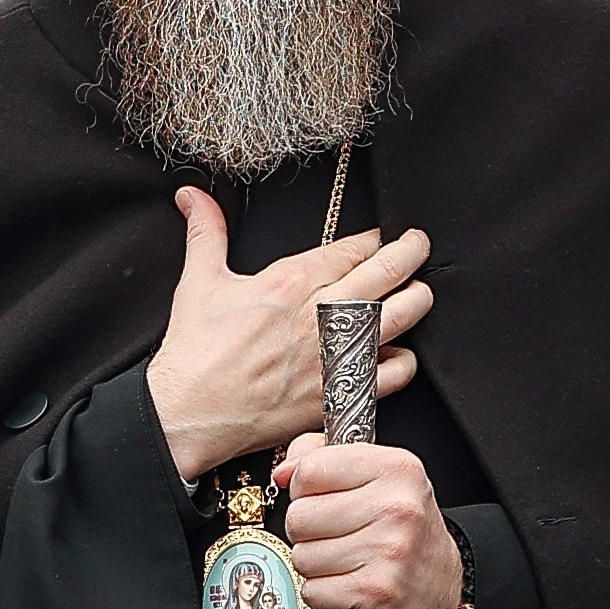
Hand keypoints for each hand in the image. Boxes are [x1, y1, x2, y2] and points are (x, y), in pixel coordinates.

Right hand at [145, 190, 432, 483]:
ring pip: (403, 316)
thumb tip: (192, 195)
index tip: (379, 236)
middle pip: (389, 272)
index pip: (353, 248)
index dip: (373, 238)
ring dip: (417, 297)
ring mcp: (335, 355)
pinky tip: (396, 352)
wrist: (190, 413)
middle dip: (412, 250)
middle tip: (418, 243)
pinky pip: (396, 372)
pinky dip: (403, 359)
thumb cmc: (195, 353)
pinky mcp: (340, 393)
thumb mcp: (199, 281)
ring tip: (417, 291)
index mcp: (291, 282)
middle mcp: (320, 315)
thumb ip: (206, 232)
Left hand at [276, 440, 462, 608]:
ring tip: (346, 558)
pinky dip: (323, 591)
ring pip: (302, 556)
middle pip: (299, 516)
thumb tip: (283, 471)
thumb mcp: (379, 476)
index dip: (304, 487)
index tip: (322, 495)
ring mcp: (389, 550)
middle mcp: (396, 507)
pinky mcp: (377, 591)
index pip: (310, 470)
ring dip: (315, 564)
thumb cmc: (407, 529)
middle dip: (307, 530)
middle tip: (338, 533)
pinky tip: (349, 581)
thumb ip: (323, 456)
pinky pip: (313, 590)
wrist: (445, 587)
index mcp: (396, 468)